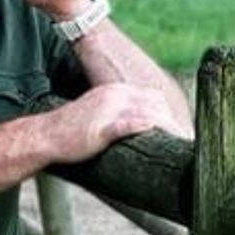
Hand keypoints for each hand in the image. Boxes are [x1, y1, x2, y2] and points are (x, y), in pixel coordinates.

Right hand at [45, 83, 190, 163]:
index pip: (153, 97)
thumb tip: (140, 126)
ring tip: (183, 142)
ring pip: (149, 114)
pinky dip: (148, 128)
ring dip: (169, 128)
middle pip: (156, 104)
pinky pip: (131, 124)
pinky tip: (162, 136)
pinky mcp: (103, 128)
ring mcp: (110, 110)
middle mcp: (115, 96)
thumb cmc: (72, 131)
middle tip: (188, 139)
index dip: (169, 113)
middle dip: (174, 121)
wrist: (46, 135)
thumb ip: (120, 115)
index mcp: (116, 91)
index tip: (180, 130)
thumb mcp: (99, 114)